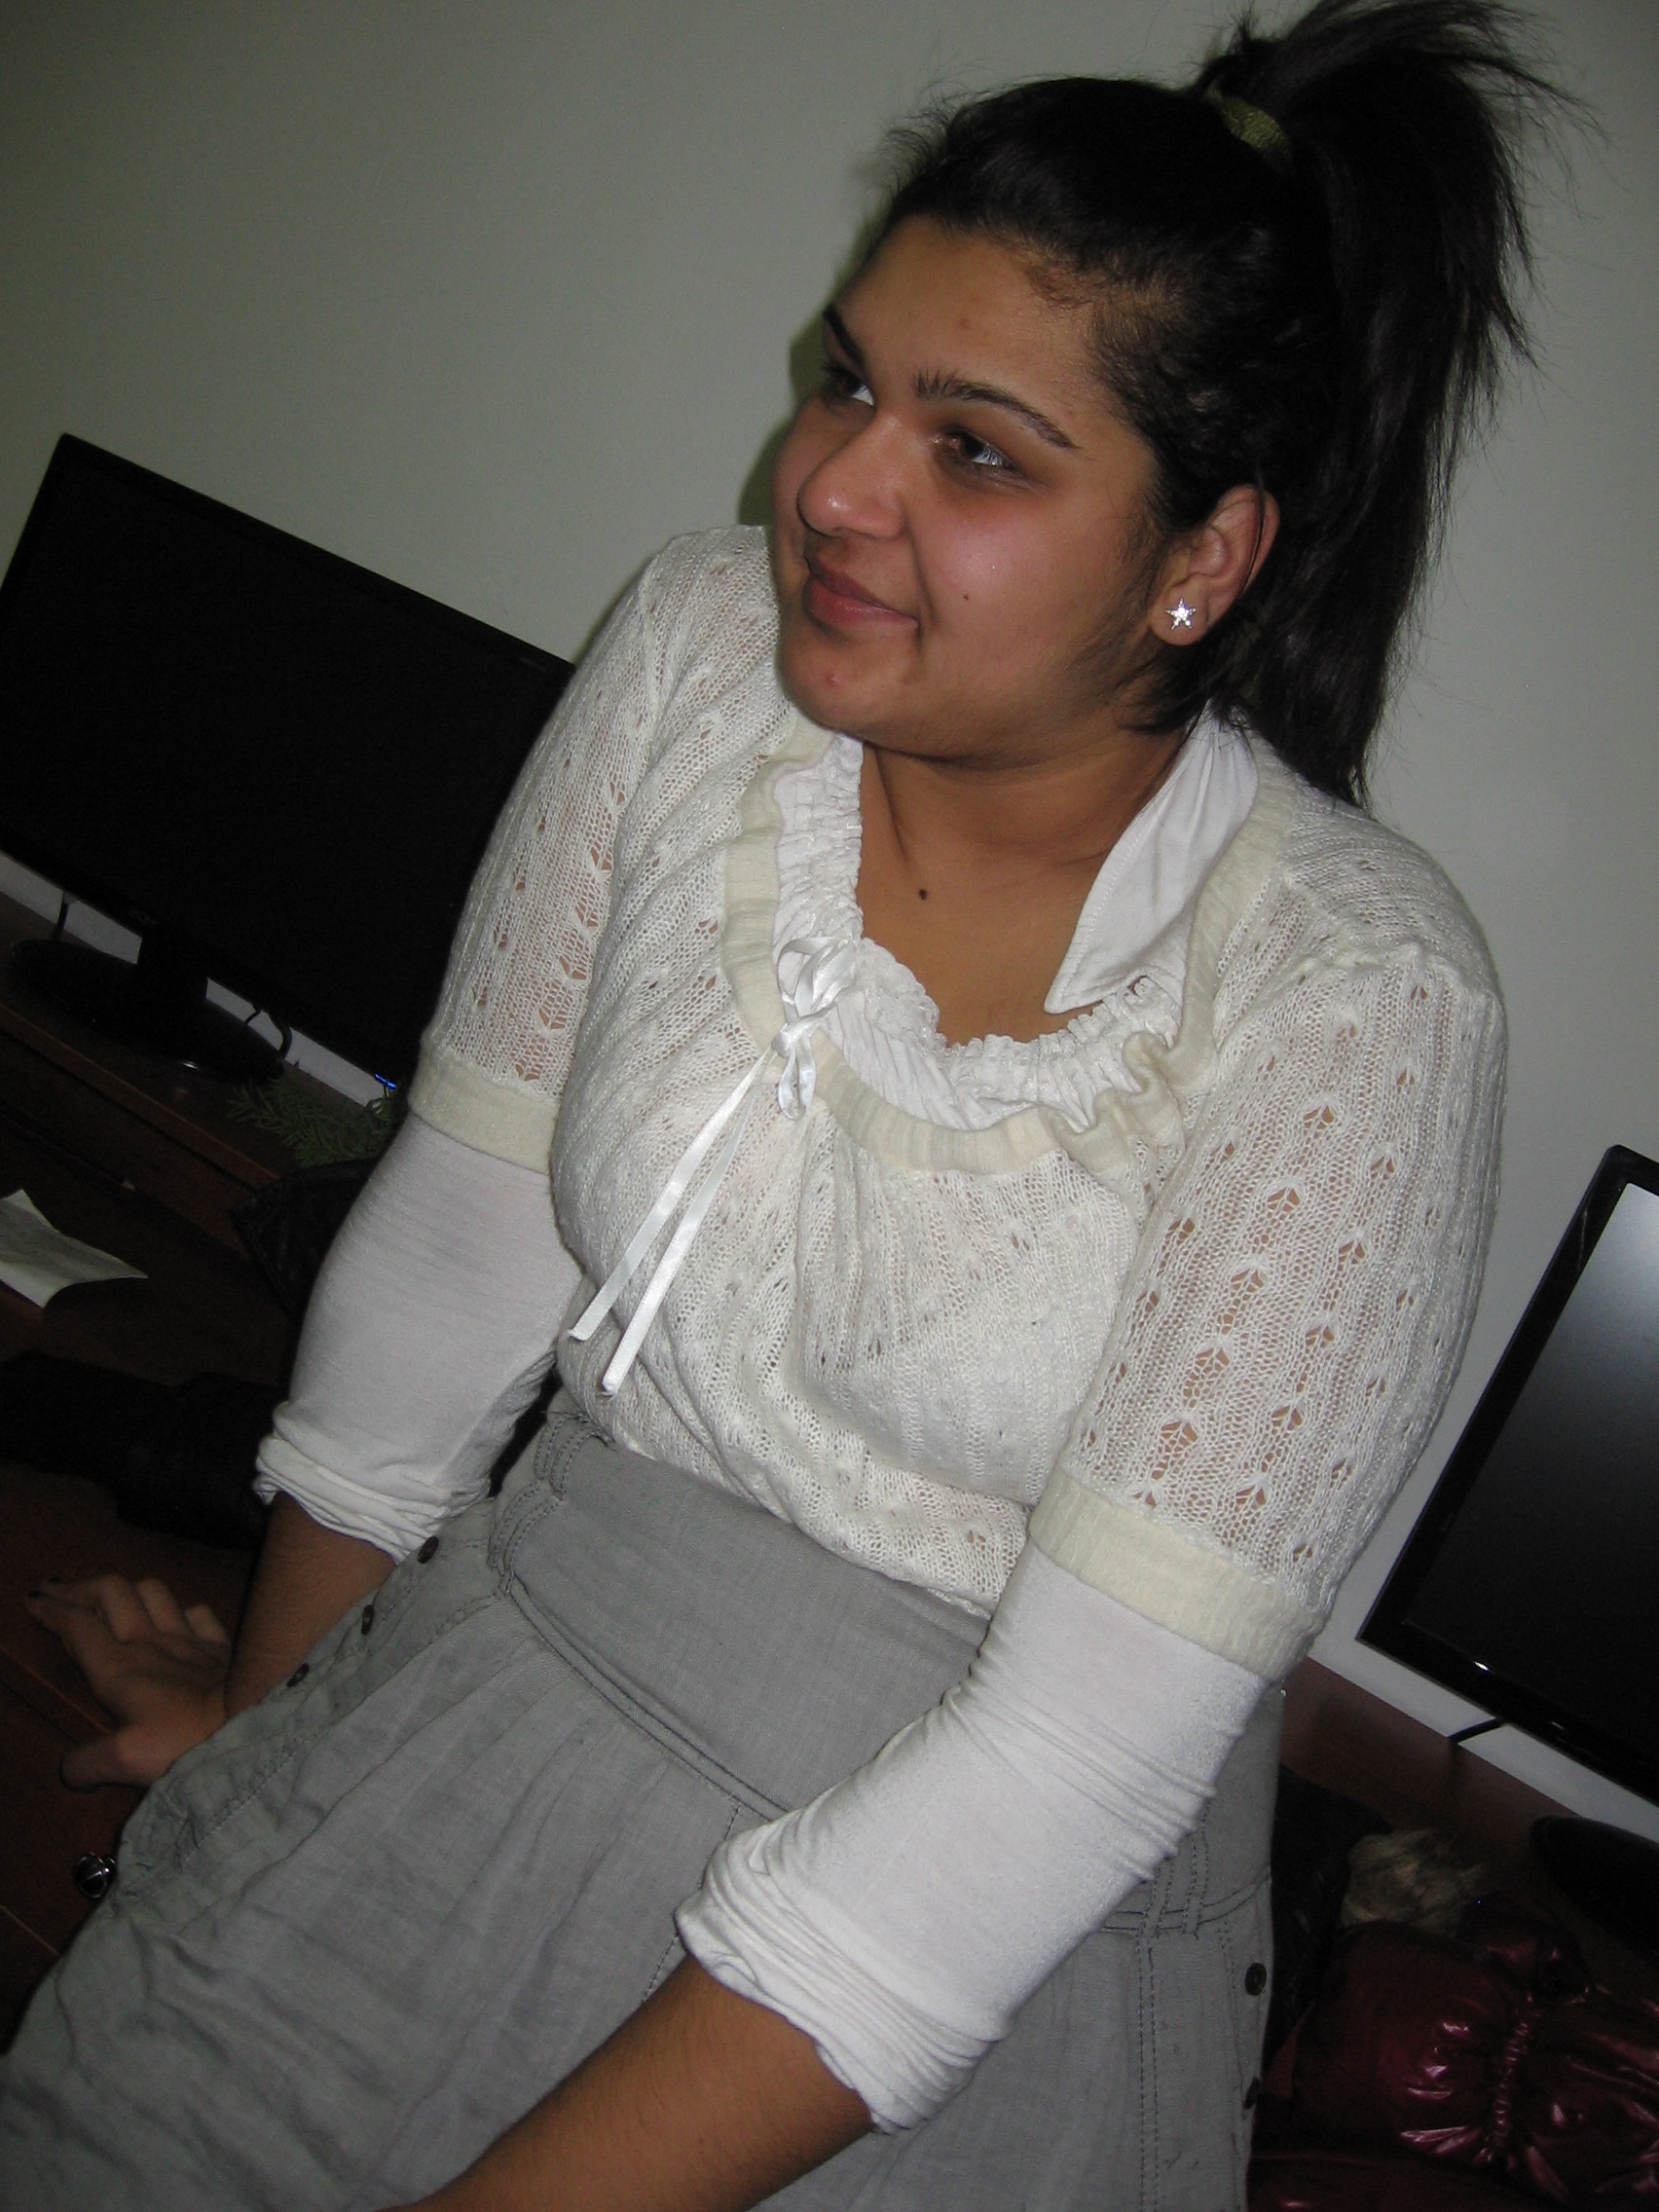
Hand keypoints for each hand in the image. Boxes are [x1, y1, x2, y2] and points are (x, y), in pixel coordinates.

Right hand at [24, 1574, 231, 1787]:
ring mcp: (188, 1639)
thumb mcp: (126, 1761)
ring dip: (125, 1588)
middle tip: (57, 1590)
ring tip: (110, 1594)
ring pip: (151, 1592)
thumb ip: (89, 1763)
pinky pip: (196, 1612)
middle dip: (79, 1587)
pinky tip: (176, 1617)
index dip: (52, 1609)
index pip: (77, 1625)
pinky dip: (179, 1609)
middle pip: (109, 1593)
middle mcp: (149, 1643)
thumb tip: (68, 1769)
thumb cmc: (187, 1741)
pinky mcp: (220, 1645)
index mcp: (119, 1668)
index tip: (32, 1599)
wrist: (256, 1719)